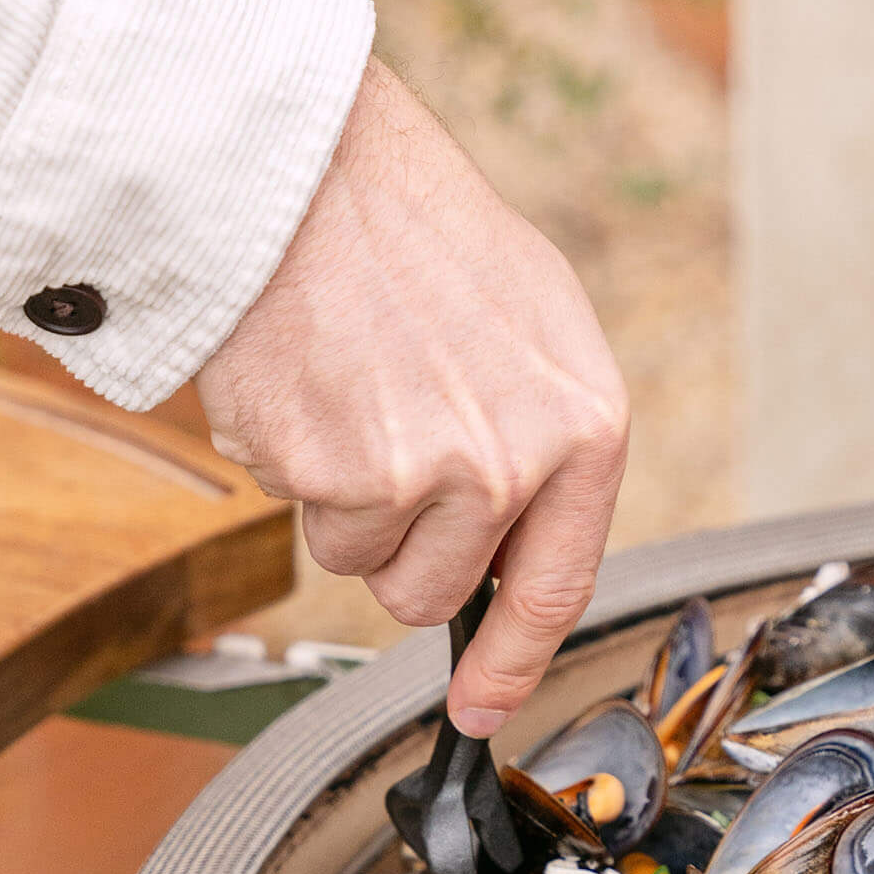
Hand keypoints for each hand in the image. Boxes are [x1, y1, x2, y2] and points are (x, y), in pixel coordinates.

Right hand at [197, 57, 628, 735]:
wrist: (308, 169)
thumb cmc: (412, 231)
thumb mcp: (529, 324)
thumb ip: (539, 439)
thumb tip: (518, 544)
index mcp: (583, 425)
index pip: (557, 585)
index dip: (511, 661)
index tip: (479, 705)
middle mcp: (514, 462)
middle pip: (435, 591)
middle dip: (399, 543)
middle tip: (380, 440)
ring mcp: (424, 475)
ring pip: (362, 563)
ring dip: (341, 501)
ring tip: (346, 390)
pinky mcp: (332, 474)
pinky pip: (301, 513)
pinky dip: (290, 461)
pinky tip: (304, 379)